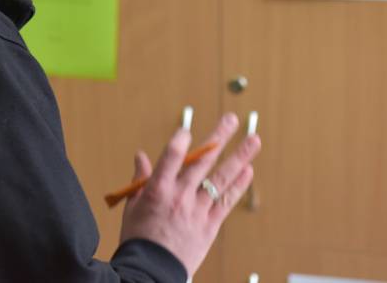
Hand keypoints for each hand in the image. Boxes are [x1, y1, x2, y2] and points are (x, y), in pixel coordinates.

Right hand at [118, 112, 260, 275]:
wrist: (151, 273)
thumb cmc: (139, 239)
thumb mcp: (132, 206)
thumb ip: (140, 179)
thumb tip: (140, 156)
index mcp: (157, 190)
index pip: (170, 157)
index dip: (180, 141)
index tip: (187, 129)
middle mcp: (180, 197)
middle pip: (202, 161)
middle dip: (219, 137)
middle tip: (232, 120)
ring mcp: (197, 210)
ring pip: (221, 178)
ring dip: (239, 157)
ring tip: (253, 140)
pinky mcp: (209, 226)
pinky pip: (226, 202)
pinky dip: (238, 186)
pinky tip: (248, 171)